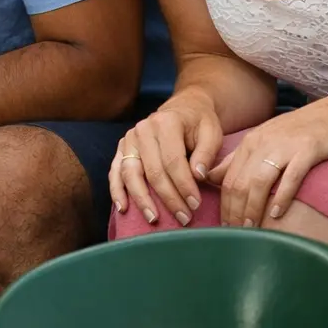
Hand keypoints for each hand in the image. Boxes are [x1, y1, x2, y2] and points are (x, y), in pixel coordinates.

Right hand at [111, 91, 222, 226]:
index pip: (173, 160)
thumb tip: (198, 176)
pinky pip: (115, 171)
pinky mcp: (121, 148)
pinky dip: (117, 190)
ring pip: (130, 173)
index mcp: (166, 122)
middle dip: (168, 198)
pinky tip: (123, 208)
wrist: (183, 108)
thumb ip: (206, 153)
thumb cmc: (199, 123)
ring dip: (141, 199)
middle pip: (152, 170)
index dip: (184, 185)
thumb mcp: (211, 132)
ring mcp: (129, 138)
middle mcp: (143, 129)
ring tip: (153, 219)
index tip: (196, 204)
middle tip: (183, 218)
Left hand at [208, 89, 327, 228]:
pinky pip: (291, 177)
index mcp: (251, 142)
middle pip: (240, 182)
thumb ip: (241, 159)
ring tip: (251, 230)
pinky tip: (276, 214)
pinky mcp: (309, 149)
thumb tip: (212, 177)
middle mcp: (263, 142)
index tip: (224, 226)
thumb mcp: (267, 140)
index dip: (224, 205)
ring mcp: (285, 146)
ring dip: (252, 209)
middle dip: (234, 211)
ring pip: (259, 181)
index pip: (227, 178)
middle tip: (235, 234)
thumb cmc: (303, 131)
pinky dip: (281, 197)